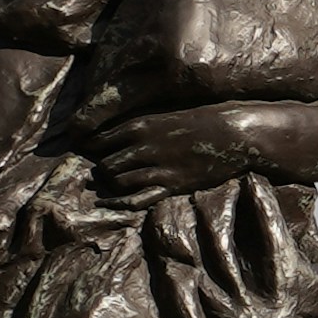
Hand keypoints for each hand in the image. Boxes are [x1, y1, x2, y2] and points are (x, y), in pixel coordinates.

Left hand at [74, 103, 240, 201]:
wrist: (232, 132)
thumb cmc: (202, 118)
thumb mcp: (166, 114)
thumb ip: (144, 126)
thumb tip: (122, 135)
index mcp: (140, 125)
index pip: (101, 140)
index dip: (91, 148)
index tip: (86, 152)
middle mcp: (144, 147)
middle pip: (107, 165)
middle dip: (104, 171)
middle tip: (103, 174)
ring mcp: (157, 167)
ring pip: (120, 181)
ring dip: (115, 185)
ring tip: (116, 185)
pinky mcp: (171, 184)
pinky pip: (139, 198)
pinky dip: (122, 202)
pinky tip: (113, 203)